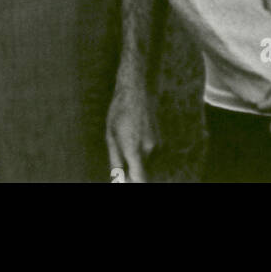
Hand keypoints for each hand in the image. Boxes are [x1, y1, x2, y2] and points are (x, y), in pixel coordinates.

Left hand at [105, 68, 156, 182]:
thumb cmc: (119, 112)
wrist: (136, 90)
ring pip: (145, 161)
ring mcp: (156, 143)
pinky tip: (133, 132)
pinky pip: (149, 152)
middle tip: (121, 156)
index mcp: (134, 149)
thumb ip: (116, 160)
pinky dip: (140, 149)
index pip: (139, 179)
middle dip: (132, 169)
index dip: (132, 182)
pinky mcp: (159, 139)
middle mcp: (149, 149)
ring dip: (136, 157)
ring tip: (125, 136)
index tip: (125, 179)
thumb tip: (119, 179)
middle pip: (142, 171)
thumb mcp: (111, 136)